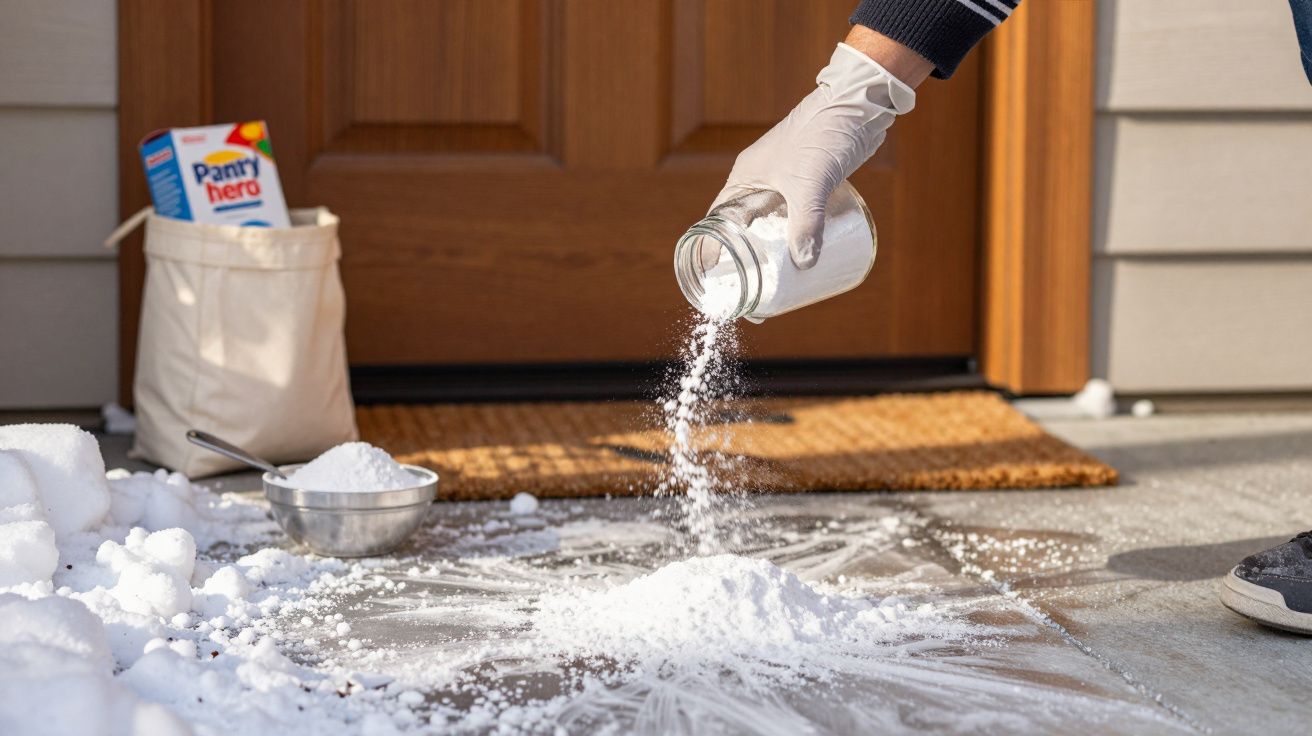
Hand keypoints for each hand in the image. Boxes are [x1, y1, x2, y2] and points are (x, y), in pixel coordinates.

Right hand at [709, 43, 915, 268]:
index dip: (711, 249)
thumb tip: (805, 264)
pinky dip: (794, 237)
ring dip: (770, 249)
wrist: (858, 104)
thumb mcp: (811, 183)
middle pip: (743, 227)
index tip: (711, 278)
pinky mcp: (808, 184)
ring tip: (774, 280)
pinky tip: (803, 254)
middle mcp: (758, 181)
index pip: (717, 220)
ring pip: (770, 224)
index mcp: (745, 178)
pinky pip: (794, 218)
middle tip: (748, 288)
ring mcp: (784, 182)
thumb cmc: (823, 134)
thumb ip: (807, 223)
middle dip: (743, 257)